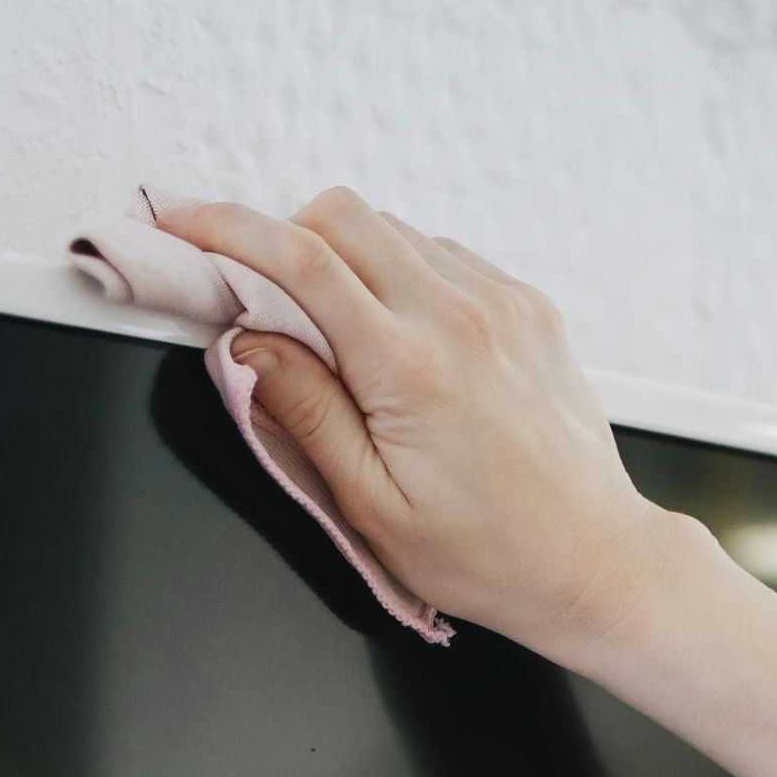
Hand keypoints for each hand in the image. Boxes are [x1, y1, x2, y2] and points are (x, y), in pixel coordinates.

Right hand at [156, 187, 686, 657]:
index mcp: (408, 367)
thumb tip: (249, 346)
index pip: (300, 258)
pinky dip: (402, 273)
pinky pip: (445, 255)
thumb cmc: (488, 556)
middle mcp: (458, 315)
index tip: (183, 224)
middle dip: (284, 234)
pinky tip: (400, 336)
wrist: (593, 561)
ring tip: (338, 332)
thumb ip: (307, 415)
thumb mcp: (374, 508)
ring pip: (394, 229)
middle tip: (261, 291)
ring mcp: (501, 302)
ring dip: (346, 256)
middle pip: (343, 215)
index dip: (226, 229)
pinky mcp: (528, 306)